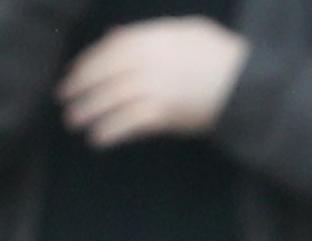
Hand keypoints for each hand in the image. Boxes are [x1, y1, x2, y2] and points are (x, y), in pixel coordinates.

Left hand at [58, 18, 250, 148]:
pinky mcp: (164, 113)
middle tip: (64, 101)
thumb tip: (114, 37)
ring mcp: (153, 86)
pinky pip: (129, 122)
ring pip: (110, 98)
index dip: (86, 64)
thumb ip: (149, 33)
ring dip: (89, 111)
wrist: (247, 84)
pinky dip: (111, 130)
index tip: (73, 76)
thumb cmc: (223, 56)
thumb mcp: (187, 30)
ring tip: (75, 122)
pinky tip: (99, 138)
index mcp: (151, 38)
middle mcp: (147, 60)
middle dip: (80, 88)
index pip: (107, 50)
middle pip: (103, 74)